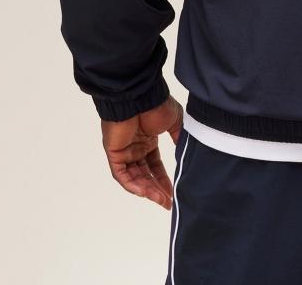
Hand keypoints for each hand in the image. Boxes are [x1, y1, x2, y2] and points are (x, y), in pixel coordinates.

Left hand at [101, 95, 183, 209]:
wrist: (140, 97)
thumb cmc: (157, 105)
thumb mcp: (175, 122)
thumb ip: (179, 138)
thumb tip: (187, 153)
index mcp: (148, 141)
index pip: (155, 167)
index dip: (164, 180)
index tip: (173, 193)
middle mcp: (135, 148)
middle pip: (146, 175)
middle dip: (157, 190)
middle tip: (168, 203)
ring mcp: (124, 151)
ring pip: (134, 178)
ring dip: (147, 190)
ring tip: (161, 200)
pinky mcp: (114, 153)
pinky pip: (121, 174)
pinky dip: (132, 184)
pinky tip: (145, 192)